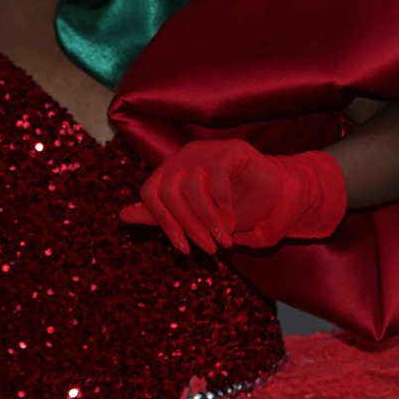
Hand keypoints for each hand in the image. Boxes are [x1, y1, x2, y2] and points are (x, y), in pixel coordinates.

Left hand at [119, 139, 345, 253]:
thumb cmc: (233, 208)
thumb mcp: (193, 216)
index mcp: (171, 168)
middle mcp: (185, 154)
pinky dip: (224, 204)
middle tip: (210, 249)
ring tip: (223, 239)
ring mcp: (208, 149)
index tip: (183, 249)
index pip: (151, 192)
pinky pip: (217, 178)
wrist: (276, 196)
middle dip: (189, 226)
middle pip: (169, 192)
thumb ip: (161, 215)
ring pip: (192, 187)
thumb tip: (122, 214)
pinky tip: (234, 218)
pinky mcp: (231, 149)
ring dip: (208, 220)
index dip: (163, 222)